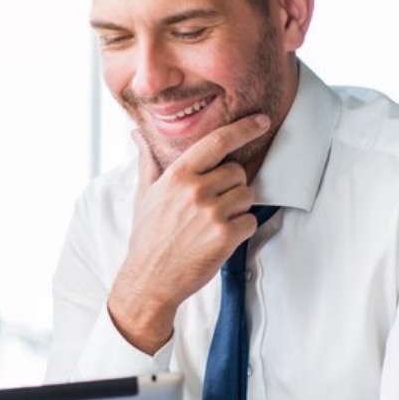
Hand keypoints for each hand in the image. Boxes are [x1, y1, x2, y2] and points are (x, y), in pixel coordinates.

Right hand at [108, 114, 270, 352]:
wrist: (150, 279)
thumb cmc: (147, 236)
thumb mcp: (144, 194)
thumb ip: (148, 161)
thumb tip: (137, 134)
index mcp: (177, 175)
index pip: (217, 142)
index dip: (243, 129)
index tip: (260, 121)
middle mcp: (196, 190)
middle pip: (237, 172)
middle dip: (231, 186)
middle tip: (211, 205)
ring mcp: (212, 213)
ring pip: (247, 195)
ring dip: (237, 208)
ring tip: (213, 223)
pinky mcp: (225, 236)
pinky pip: (250, 220)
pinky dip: (241, 229)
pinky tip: (220, 238)